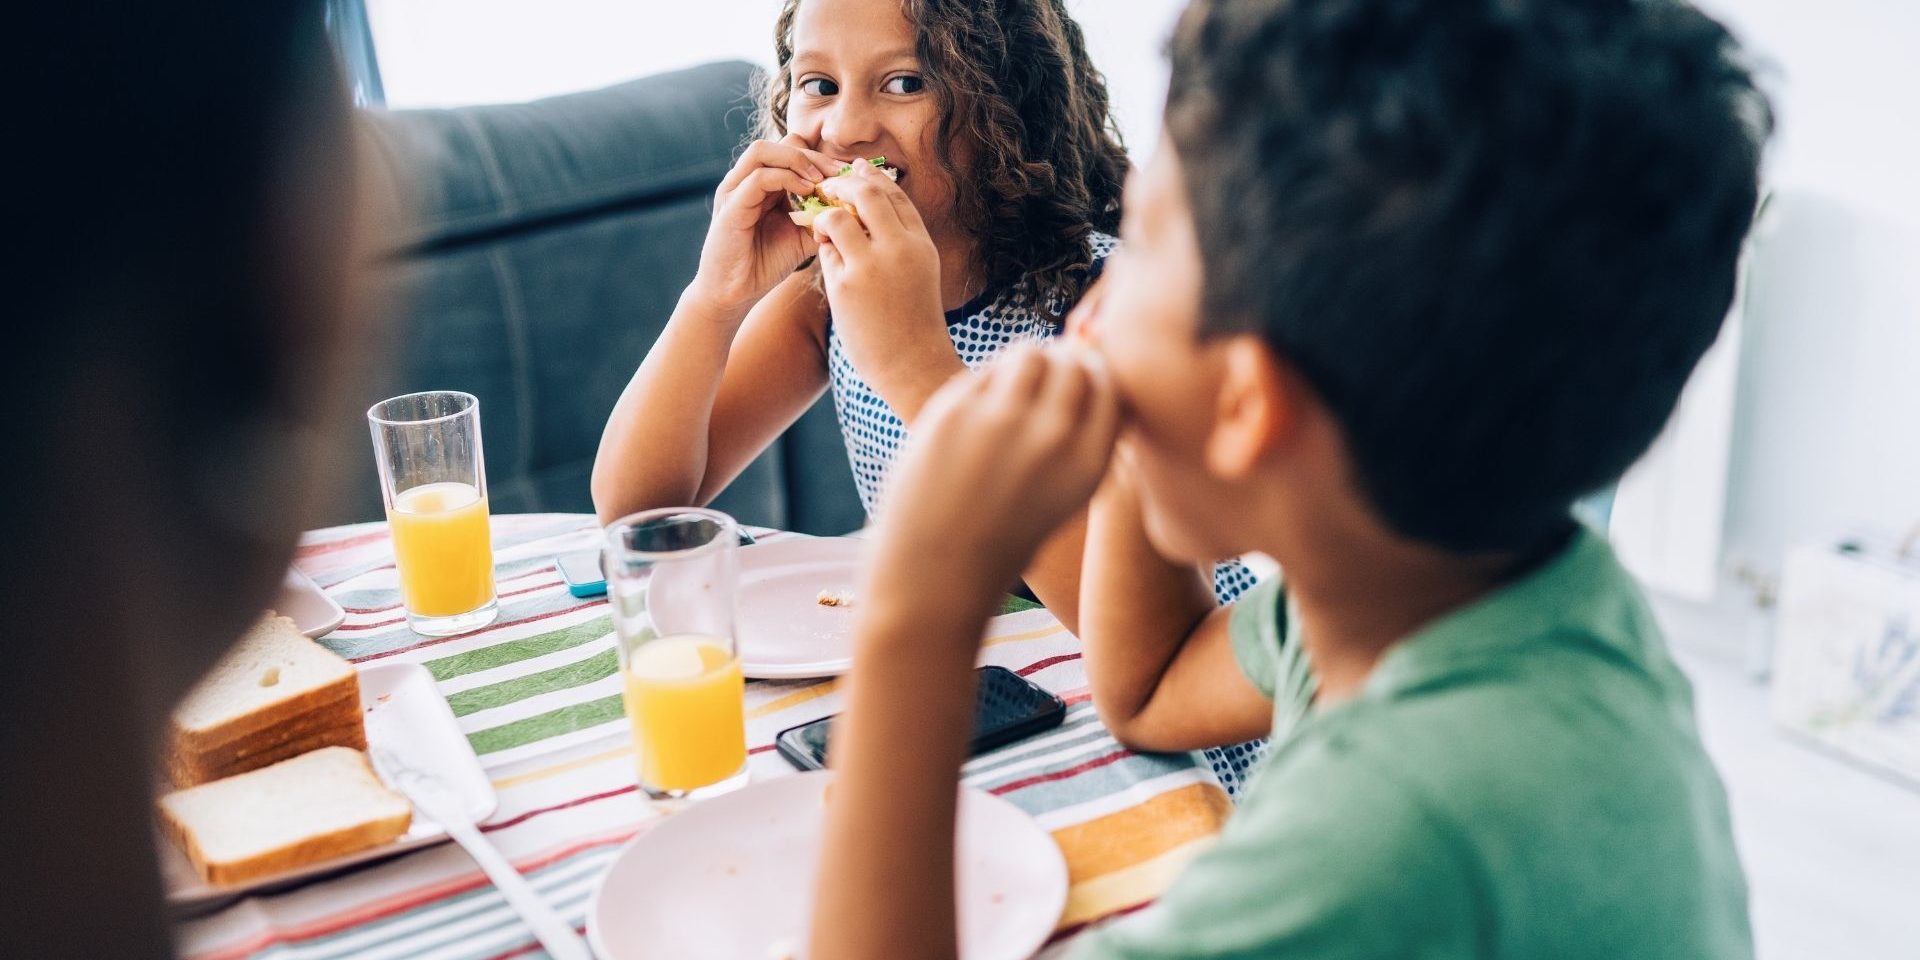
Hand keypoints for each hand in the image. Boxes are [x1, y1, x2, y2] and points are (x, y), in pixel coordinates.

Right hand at [690, 135, 844, 315]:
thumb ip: (820, 218)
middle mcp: (745, 180)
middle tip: (839, 173)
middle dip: (814, 156)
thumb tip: (851, 207)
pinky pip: (758, 178)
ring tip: (821, 180)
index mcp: (763, 183)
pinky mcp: (730, 206)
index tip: (846, 175)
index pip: (792, 150)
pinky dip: (785, 179)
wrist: (734, 293)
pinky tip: (806, 194)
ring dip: (797, 160)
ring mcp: (734, 190)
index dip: (821, 157)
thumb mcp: (801, 237)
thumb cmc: (764, 265)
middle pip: (780, 144)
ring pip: (763, 151)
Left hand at [811, 161, 949, 402]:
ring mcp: (871, 266)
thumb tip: (871, 212)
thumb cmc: (915, 322)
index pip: (895, 196)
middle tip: (829, 187)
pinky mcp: (846, 286)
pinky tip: (825, 255)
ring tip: (820, 223)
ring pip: (838, 217)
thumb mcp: (920, 273)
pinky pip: (825, 252)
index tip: (856, 171)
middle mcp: (899, 248)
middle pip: (866, 193)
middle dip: (844, 184)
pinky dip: (822, 248)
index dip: (873, 178)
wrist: (913, 366)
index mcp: (920, 244)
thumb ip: (901, 242)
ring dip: (825, 215)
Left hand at [873, 345, 1121, 597]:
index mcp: (1089, 464)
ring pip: (1030, 354)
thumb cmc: (1002, 541)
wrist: (936, 577)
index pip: (1111, 386)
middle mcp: (1053, 436)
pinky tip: (977, 411)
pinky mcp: (954, 412)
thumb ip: (1082, 442)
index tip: (1079, 385)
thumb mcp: (1064, 499)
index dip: (1096, 377)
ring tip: (1013, 387)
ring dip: (1026, 363)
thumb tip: (1090, 369)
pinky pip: (984, 374)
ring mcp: (1002, 420)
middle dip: (1063, 364)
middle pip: (1074, 363)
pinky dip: (986, 382)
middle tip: (1043, 381)